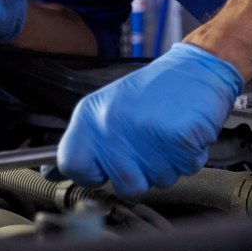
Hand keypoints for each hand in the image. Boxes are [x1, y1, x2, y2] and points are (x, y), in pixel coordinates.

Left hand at [57, 42, 243, 195]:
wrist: (198, 66)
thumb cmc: (156, 90)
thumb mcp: (109, 108)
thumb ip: (86, 141)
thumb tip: (53, 172)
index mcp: (91, 115)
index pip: (71, 164)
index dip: (90, 174)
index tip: (103, 169)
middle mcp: (113, 124)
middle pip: (124, 184)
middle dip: (143, 172)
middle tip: (150, 144)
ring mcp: (145, 132)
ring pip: (159, 181)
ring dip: (169, 164)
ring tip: (168, 133)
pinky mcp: (178, 138)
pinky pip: (186, 169)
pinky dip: (191, 156)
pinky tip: (185, 132)